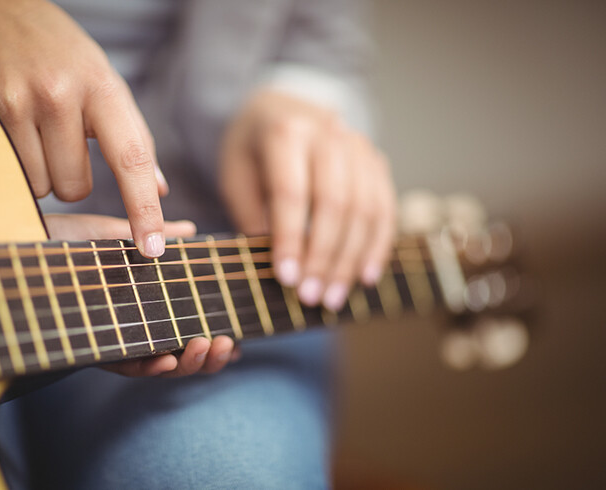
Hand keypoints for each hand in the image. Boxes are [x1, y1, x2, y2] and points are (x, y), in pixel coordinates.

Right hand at [0, 0, 167, 257]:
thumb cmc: (53, 51)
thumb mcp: (101, 80)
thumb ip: (131, 134)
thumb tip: (160, 187)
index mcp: (103, 86)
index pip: (132, 158)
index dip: (144, 208)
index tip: (152, 248)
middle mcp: (63, 93)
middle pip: (75, 188)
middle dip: (69, 178)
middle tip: (57, 141)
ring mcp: (19, 100)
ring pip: (39, 186)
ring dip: (38, 172)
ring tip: (30, 130)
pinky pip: (7, 173)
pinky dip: (10, 164)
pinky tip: (5, 128)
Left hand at [44, 213, 239, 376]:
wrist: (21, 245)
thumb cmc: (66, 241)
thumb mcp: (118, 237)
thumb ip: (156, 237)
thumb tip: (192, 230)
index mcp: (144, 304)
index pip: (186, 325)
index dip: (213, 335)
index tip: (235, 334)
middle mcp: (133, 326)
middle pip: (181, 350)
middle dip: (208, 355)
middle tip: (227, 343)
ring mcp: (115, 338)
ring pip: (160, 364)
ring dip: (188, 363)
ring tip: (205, 346)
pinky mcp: (93, 348)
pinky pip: (127, 366)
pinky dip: (150, 367)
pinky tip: (167, 359)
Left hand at [220, 90, 395, 310]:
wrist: (282, 110)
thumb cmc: (252, 152)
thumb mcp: (236, 177)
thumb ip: (253, 217)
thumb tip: (279, 268)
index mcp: (285, 133)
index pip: (291, 192)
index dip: (290, 238)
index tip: (285, 278)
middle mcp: (328, 134)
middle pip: (334, 202)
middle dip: (323, 256)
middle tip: (310, 296)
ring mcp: (358, 146)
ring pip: (365, 209)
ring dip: (350, 259)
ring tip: (332, 297)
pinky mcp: (376, 162)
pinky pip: (385, 209)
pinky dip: (377, 246)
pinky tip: (364, 277)